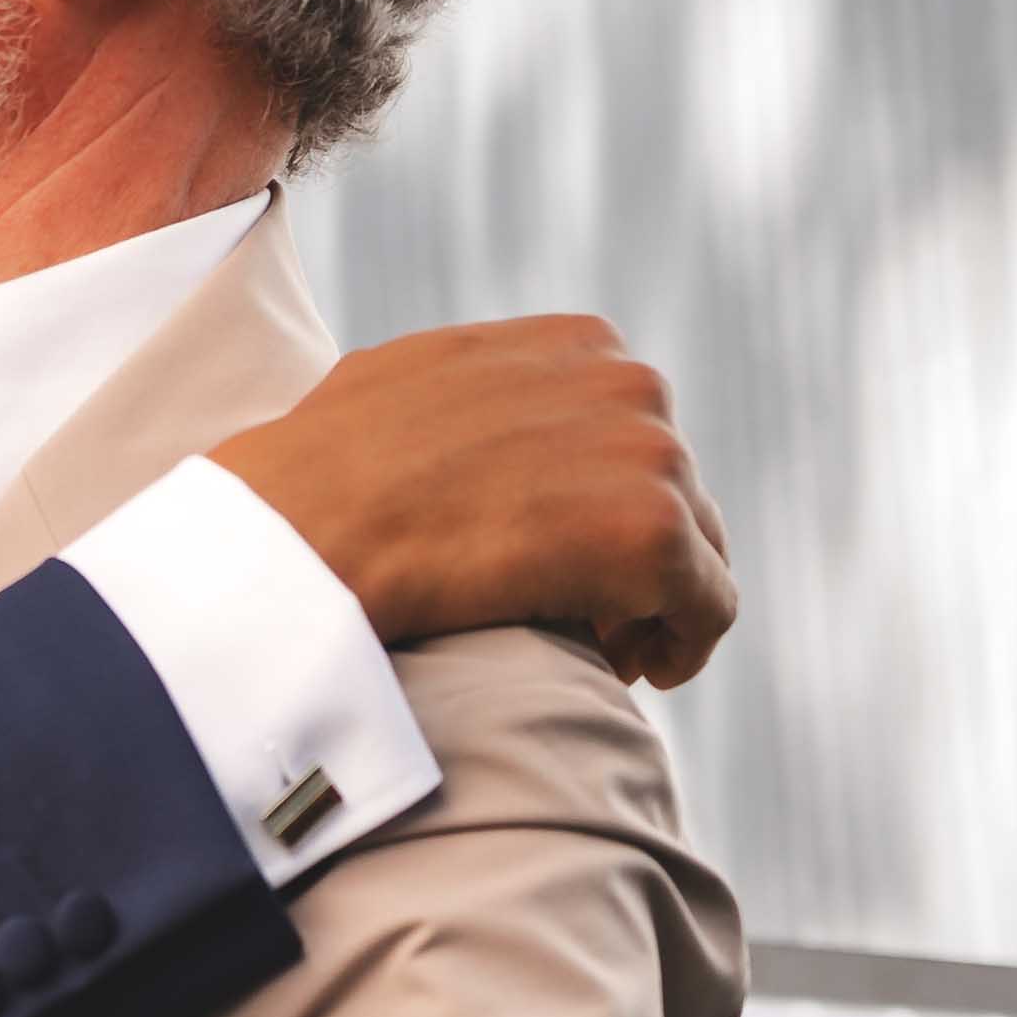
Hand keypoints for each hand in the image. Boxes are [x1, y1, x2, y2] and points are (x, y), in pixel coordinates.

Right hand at [211, 314, 734, 684]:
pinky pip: (710, 607)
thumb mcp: (408, 376)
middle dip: (633, 556)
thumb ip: (482, 383)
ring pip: (699, 552)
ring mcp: (650, 455)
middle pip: (678, 489)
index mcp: (578, 344)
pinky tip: (627, 671)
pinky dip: (681, 645)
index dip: (604, 501)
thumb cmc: (324, 467)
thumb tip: (481, 407)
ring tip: (598, 652)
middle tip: (585, 620)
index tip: (562, 556)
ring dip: (652, 604)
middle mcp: (629, 382)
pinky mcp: (655, 535)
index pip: (638, 431)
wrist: (306, 525)